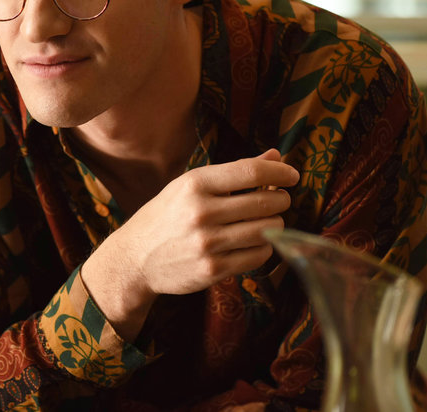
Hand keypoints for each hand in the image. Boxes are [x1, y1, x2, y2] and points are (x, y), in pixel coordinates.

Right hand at [81, 149, 298, 339]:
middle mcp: (201, 211)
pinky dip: (263, 248)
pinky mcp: (213, 269)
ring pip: (268, 229)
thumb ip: (234, 172)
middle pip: (266, 202)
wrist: (135, 258)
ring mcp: (208, 242)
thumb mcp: (190, 186)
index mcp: (195, 184)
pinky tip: (252, 243)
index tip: (291, 176)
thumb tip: (275, 157)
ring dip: (274, 225)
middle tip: (276, 201)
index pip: (251, 172)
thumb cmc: (167, 216)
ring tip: (263, 222)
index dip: (280, 173)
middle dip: (279, 200)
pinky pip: (259, 256)